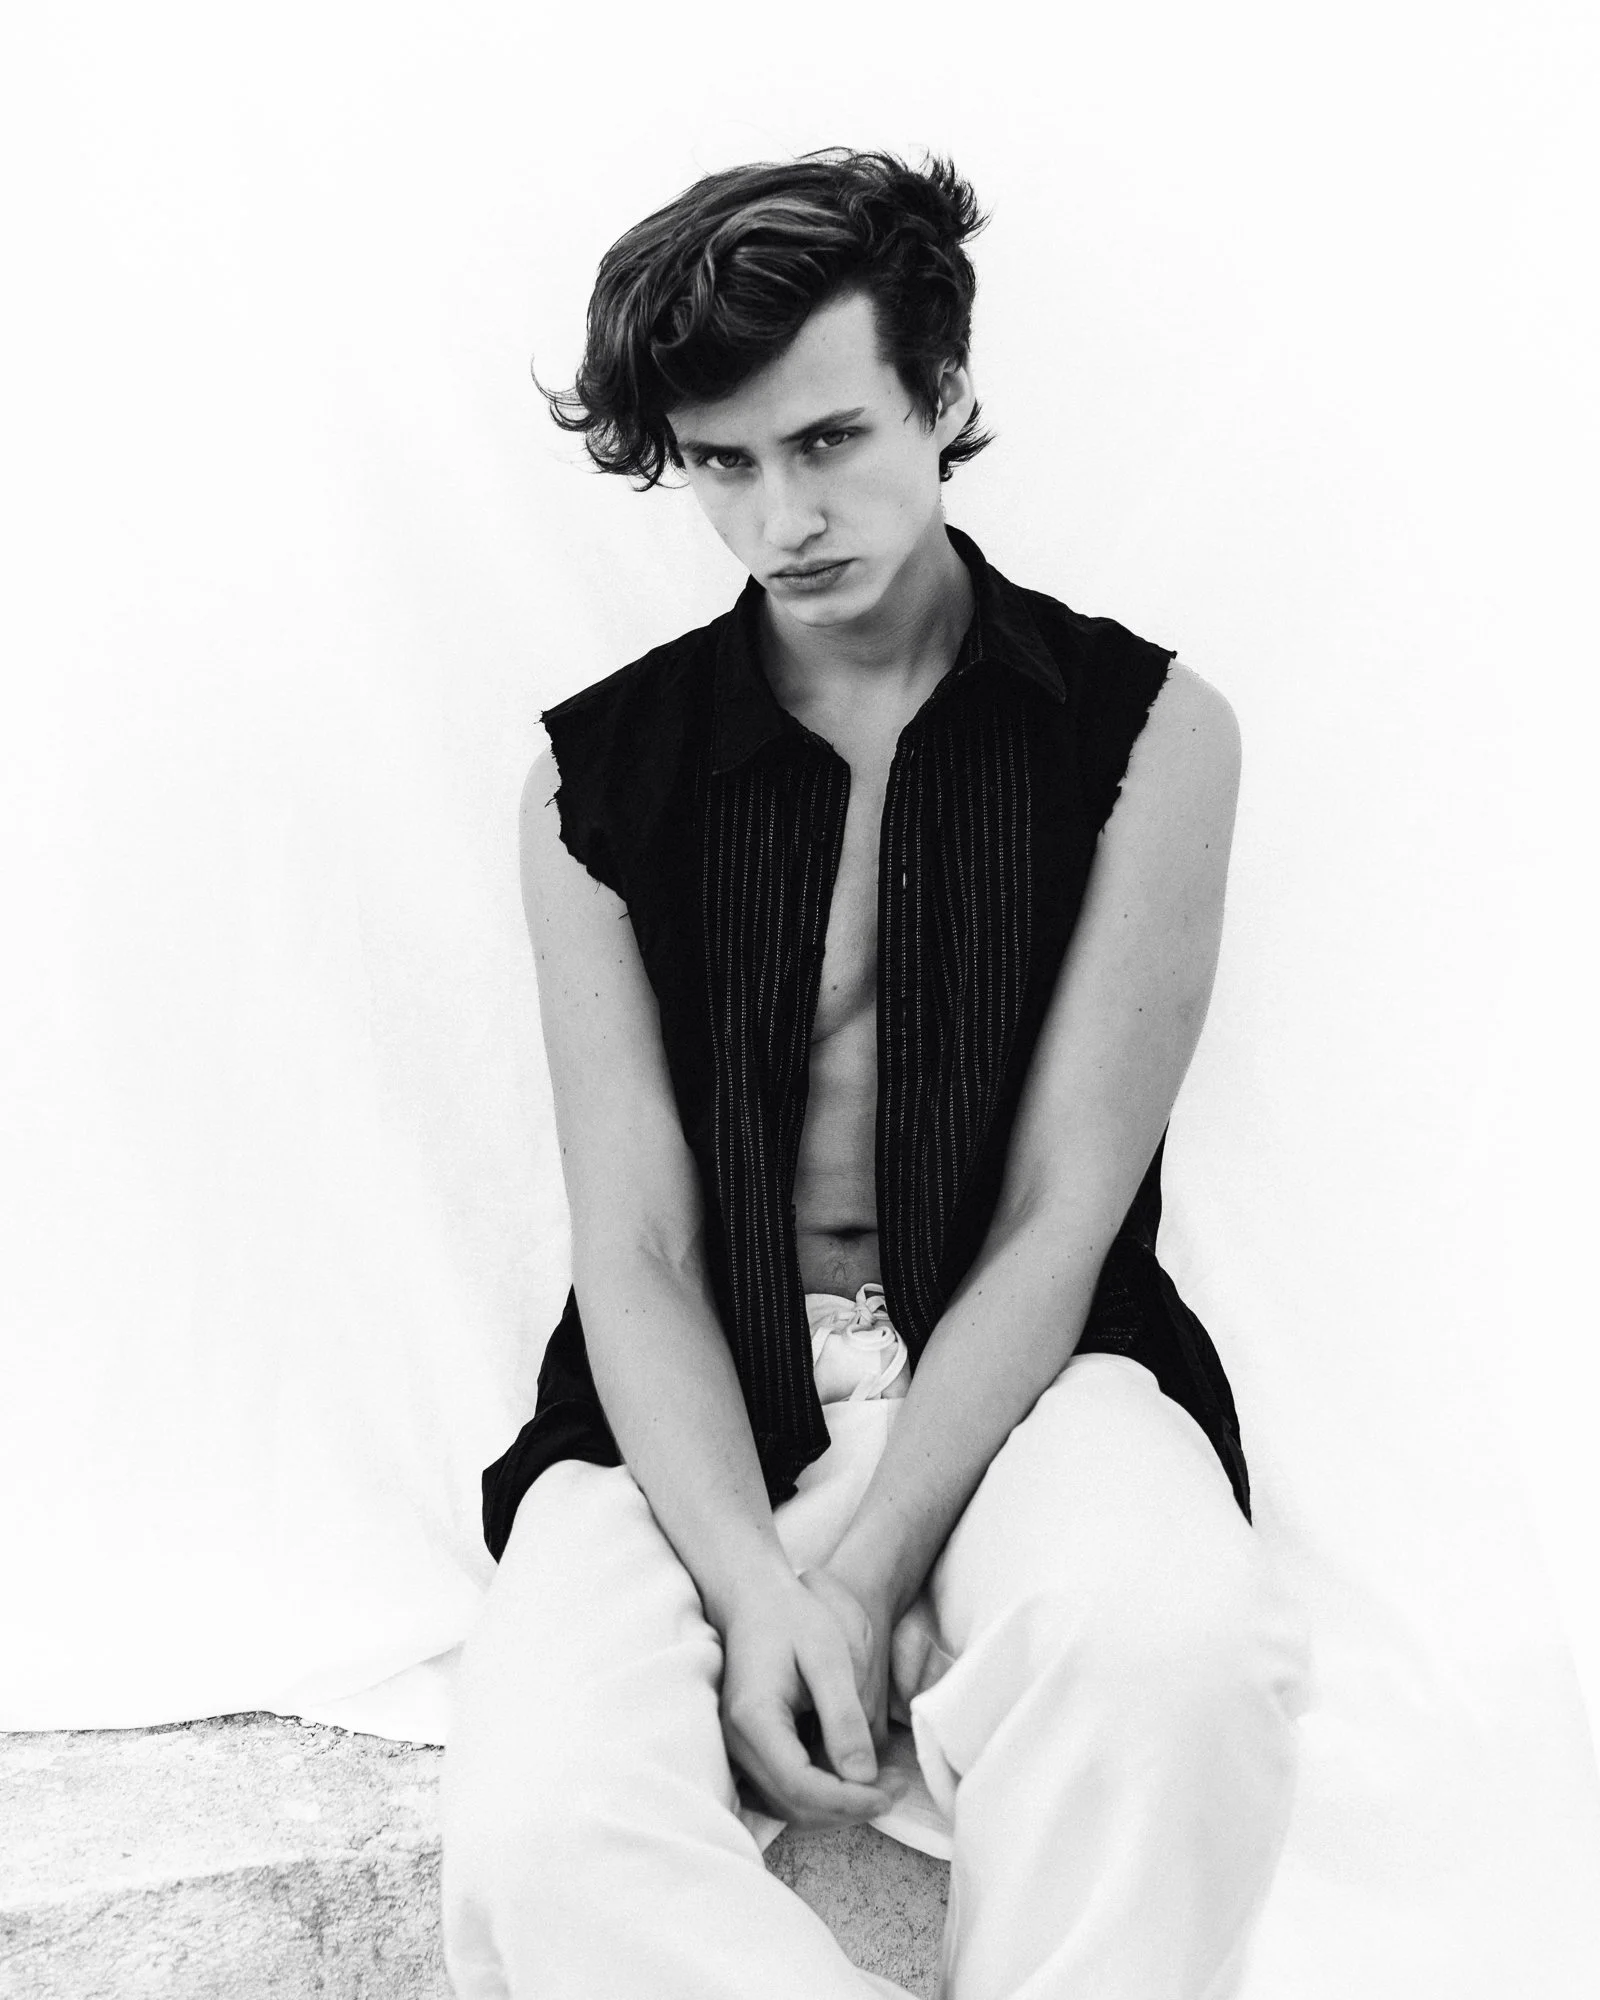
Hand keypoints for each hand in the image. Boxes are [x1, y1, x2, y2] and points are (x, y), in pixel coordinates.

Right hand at [718, 1570, 906, 1830]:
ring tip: (882, 1785)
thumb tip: (864, 1777)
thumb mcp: (828, 1655)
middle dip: (850, 1807)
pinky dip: (819, 1795)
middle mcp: (735, 1742)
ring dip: (836, 1807)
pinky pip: (781, 1791)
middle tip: (896, 1789)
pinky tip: (850, 1777)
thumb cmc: (792, 1617)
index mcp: (753, 1717)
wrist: (754, 1598)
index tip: (891, 1793)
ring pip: (788, 1805)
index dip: (849, 1801)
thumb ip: (844, 1715)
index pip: (801, 1786)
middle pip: (794, 1805)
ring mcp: (735, 1749)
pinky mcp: (745, 1750)